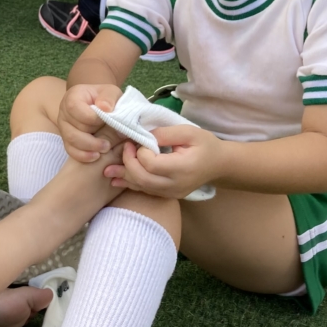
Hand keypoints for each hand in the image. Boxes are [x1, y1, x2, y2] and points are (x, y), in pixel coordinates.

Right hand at [57, 83, 123, 161]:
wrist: (102, 106)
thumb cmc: (106, 99)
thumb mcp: (111, 93)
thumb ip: (109, 97)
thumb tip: (104, 108)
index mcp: (72, 96)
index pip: (75, 108)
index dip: (92, 118)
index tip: (107, 120)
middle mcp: (64, 112)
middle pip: (73, 128)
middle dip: (92, 136)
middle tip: (109, 142)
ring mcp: (64, 126)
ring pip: (71, 140)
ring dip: (89, 147)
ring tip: (105, 148)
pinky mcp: (67, 139)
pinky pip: (70, 150)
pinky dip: (83, 155)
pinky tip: (96, 156)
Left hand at [108, 125, 224, 198]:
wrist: (219, 164)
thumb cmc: (205, 144)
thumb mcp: (189, 131)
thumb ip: (165, 133)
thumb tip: (143, 136)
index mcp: (182, 167)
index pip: (152, 164)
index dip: (140, 152)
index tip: (137, 141)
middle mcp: (176, 184)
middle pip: (143, 179)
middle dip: (128, 164)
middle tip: (124, 148)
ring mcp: (172, 193)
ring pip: (142, 188)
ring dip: (124, 177)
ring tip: (107, 170)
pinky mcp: (169, 195)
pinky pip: (146, 191)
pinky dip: (131, 184)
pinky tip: (117, 180)